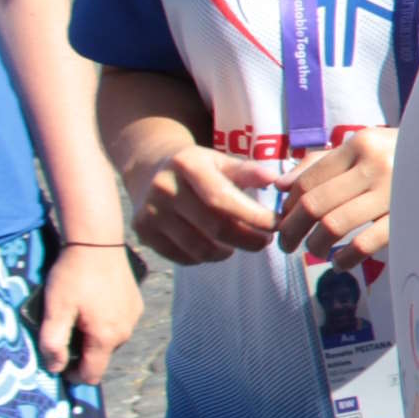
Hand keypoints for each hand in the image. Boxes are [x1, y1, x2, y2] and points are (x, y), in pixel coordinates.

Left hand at [37, 244, 140, 384]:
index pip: (91, 374)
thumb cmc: (73, 277)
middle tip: (62, 330)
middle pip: (100, 357)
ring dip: (93, 337)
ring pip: (110, 340)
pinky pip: (118, 324)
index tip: (56, 360)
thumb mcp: (55, 310)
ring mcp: (133, 317)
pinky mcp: (136, 304)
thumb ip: (53, 343)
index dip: (72, 375)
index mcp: (105, 337)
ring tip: (77, 314)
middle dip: (81, 352)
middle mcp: (125, 332)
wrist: (98, 243)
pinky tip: (92, 303)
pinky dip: (104, 322)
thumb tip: (55, 367)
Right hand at [129, 142, 286, 266]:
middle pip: (213, 227)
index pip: (223, 199)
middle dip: (247, 239)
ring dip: (227, 251)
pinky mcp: (142, 232)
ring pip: (198, 247)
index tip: (276, 225)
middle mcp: (164, 188)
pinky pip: (181, 257)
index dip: (253, 216)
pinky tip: (214, 246)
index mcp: (187, 165)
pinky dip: (204, 257)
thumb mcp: (220, 160)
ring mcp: (150, 212)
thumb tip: (273, 179)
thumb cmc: (198, 167)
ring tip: (238, 244)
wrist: (150, 170)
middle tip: (264, 241)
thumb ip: (246, 171)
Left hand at [277, 129, 395, 268]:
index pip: (307, 181)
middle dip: (291, 230)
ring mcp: (394, 192)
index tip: (284, 221)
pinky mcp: (410, 217)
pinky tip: (341, 262)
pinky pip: (365, 244)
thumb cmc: (405, 154)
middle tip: (287, 244)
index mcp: (361, 144)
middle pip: (314, 204)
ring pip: (333, 225)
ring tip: (315, 252)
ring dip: (315, 246)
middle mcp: (376, 165)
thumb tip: (280, 186)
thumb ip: (321, 162)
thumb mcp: (366, 146)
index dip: (288, 207)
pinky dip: (345, 258)